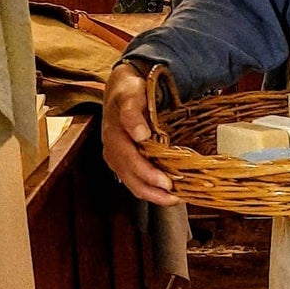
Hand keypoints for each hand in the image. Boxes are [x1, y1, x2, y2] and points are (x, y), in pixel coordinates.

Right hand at [102, 61, 178, 206]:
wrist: (120, 89)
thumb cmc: (129, 90)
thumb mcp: (131, 93)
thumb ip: (133, 112)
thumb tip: (140, 135)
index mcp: (114, 135)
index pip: (130, 160)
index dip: (148, 174)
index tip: (167, 183)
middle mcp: (112, 151)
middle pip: (131, 178)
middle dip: (154, 191)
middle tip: (177, 197)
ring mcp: (116, 159)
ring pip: (133, 184)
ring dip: (154, 195)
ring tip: (176, 199)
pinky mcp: (123, 163)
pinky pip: (135, 182)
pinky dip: (152, 190)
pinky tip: (168, 193)